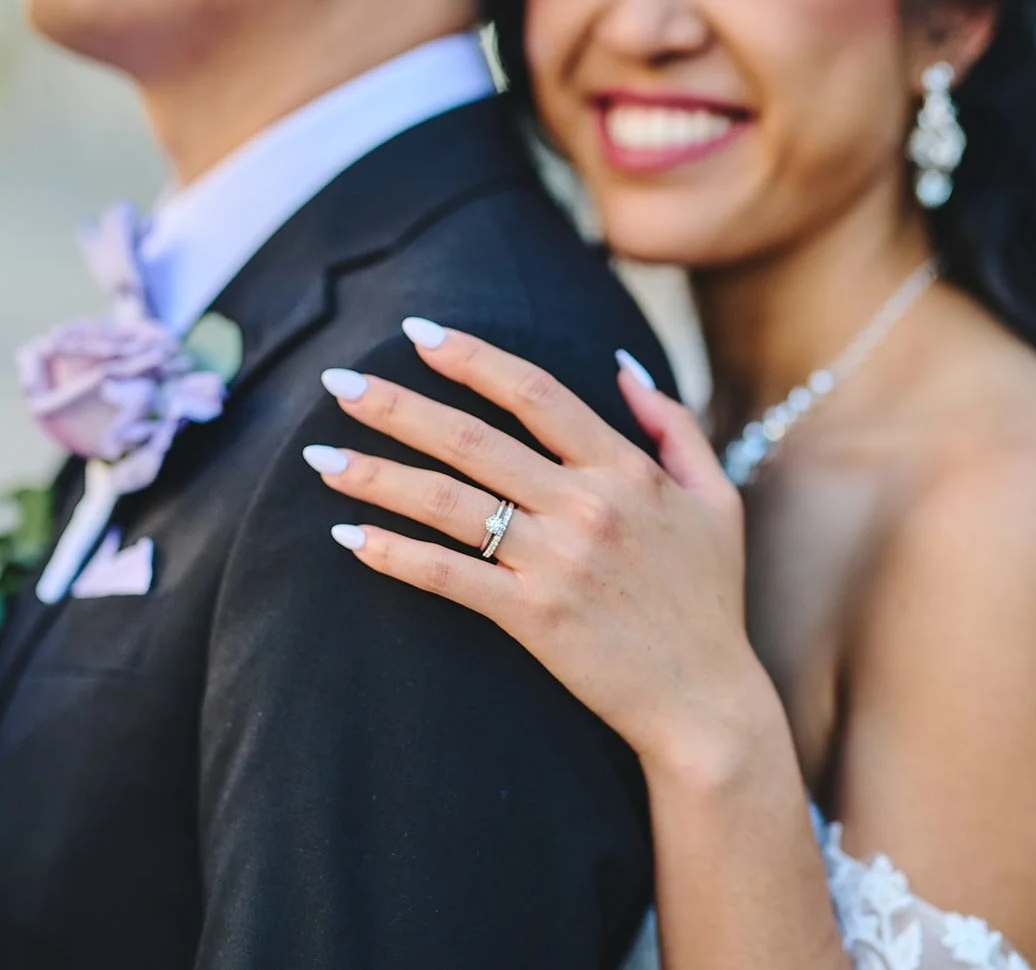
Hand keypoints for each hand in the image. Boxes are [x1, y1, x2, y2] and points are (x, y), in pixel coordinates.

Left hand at [307, 319, 772, 777]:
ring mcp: (558, 561)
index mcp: (627, 470)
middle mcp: (587, 505)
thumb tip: (622, 367)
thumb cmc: (709, 601)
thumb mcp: (716, 500)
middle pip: (472, 438)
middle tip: (336, 383)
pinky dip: (395, 554)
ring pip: (448, 502)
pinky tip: (349, 537)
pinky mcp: (534, 617)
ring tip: (319, 459)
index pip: (535, 393)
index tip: (417, 333)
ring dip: (377, 476)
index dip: (472, 357)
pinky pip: (448, 576)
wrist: (707, 703)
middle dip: (396, 405)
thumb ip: (675, 426)